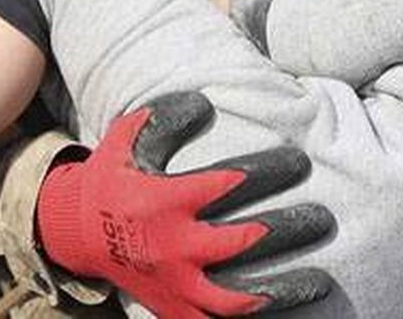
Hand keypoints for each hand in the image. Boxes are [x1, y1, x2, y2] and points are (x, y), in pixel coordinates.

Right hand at [35, 92, 333, 317]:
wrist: (79, 233)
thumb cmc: (114, 178)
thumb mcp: (128, 136)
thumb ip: (165, 116)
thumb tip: (206, 104)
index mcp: (162, 202)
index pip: (227, 185)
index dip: (268, 172)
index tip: (299, 162)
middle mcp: (170, 248)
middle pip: (242, 242)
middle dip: (289, 229)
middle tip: (322, 218)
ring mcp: (173, 286)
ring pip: (236, 298)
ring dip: (283, 288)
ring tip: (321, 279)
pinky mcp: (173, 310)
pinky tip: (284, 308)